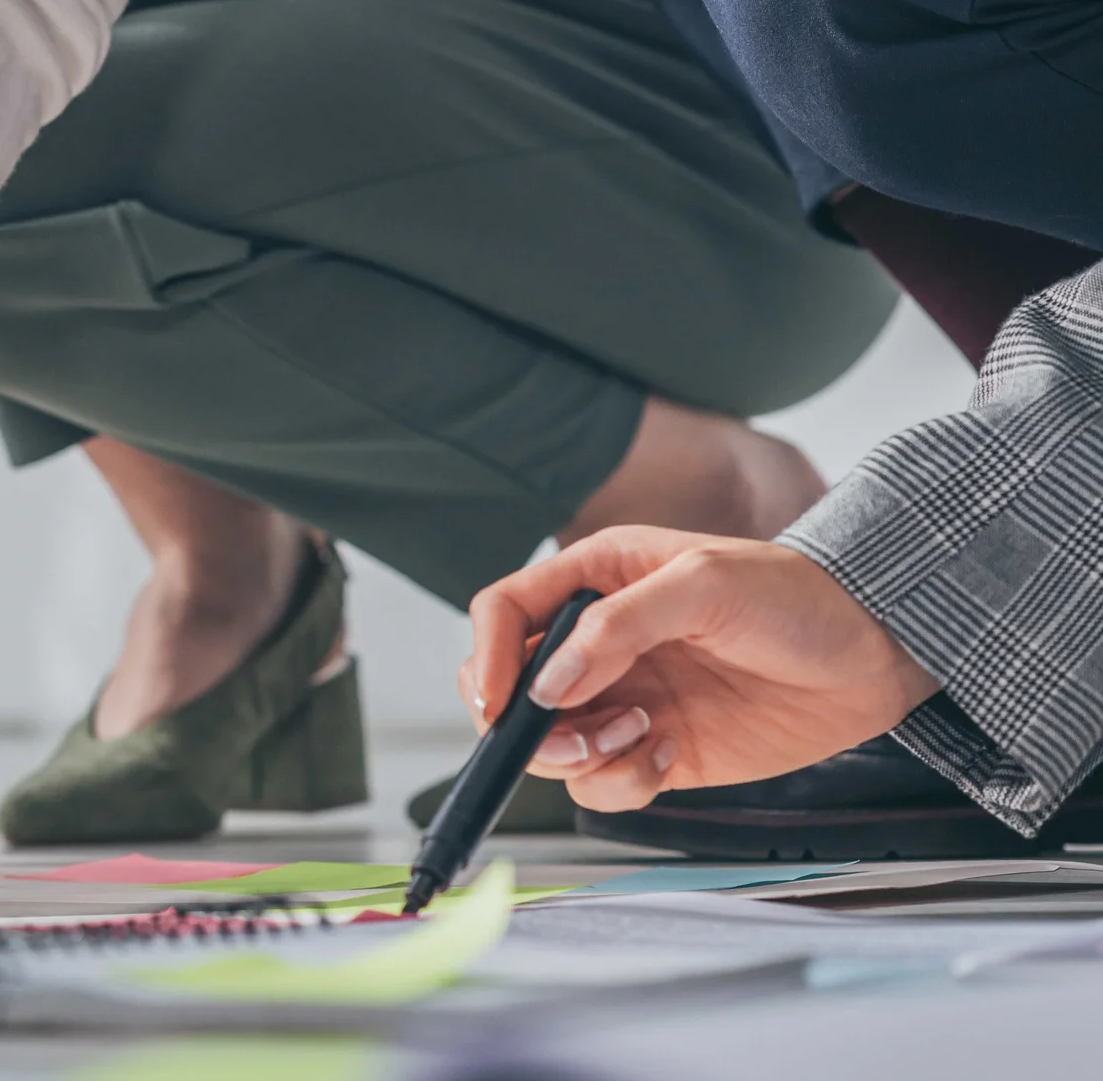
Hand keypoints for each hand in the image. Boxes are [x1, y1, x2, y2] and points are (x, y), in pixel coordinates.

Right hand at [461, 526, 939, 810]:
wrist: (874, 654)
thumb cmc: (796, 596)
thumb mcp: (704, 584)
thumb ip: (618, 626)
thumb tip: (548, 684)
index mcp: (596, 580)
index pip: (505, 613)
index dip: (485, 656)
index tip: (499, 702)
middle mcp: (598, 642)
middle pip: (514, 689)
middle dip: (526, 723)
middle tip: (572, 736)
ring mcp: (625, 698)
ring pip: (553, 744)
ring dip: (582, 754)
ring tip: (643, 734)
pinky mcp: (658, 749)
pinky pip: (606, 781)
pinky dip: (624, 781)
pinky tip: (669, 754)